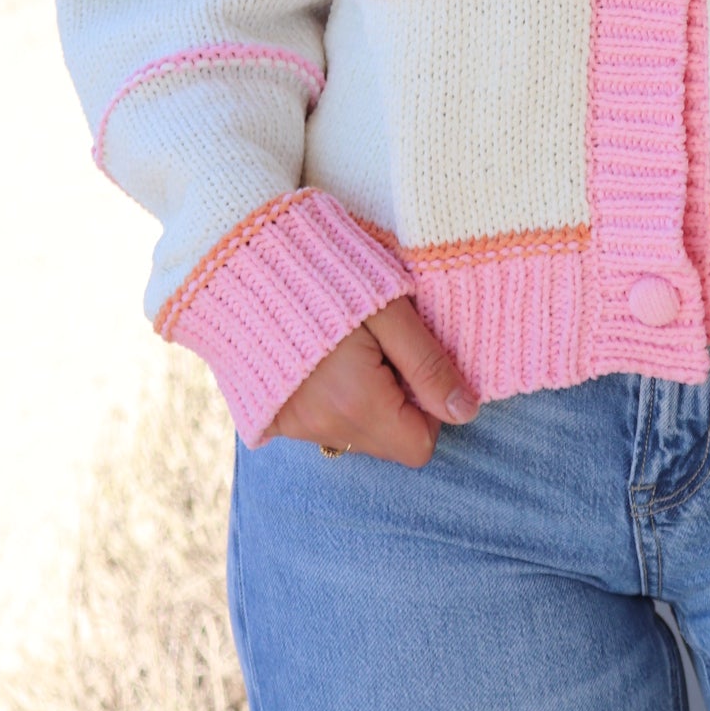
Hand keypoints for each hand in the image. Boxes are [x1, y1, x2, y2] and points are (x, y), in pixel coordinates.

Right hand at [269, 294, 479, 466]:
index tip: (412, 362)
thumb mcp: (391, 311)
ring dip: (366, 401)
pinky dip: (333, 400)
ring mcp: (295, 427)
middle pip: (388, 442)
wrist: (243, 264)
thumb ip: (428, 365)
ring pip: (357, 434)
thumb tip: (466, 412)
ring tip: (350, 348)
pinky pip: (323, 424)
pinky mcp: (275, 418)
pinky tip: (323, 358)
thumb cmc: (326, 277)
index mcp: (359, 405)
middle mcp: (325, 428)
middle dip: (398, 403)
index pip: (420, 446)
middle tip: (382, 349)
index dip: (429, 408)